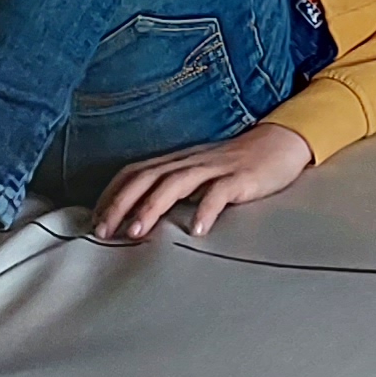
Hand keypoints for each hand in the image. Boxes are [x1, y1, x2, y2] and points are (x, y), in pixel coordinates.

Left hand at [94, 123, 317, 240]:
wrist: (280, 143)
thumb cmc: (236, 165)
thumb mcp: (199, 174)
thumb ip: (175, 189)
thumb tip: (143, 215)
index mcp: (178, 161)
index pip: (135, 172)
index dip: (112, 194)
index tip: (95, 220)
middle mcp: (190, 161)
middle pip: (147, 177)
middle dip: (121, 204)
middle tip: (104, 231)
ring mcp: (214, 168)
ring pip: (175, 183)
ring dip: (152, 207)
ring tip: (137, 232)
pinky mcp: (240, 178)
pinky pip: (219, 193)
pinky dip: (205, 211)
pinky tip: (196, 231)